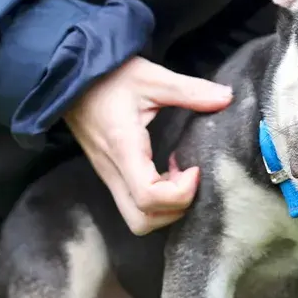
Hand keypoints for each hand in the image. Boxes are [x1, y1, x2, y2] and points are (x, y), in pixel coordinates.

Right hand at [64, 57, 232, 234]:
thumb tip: (227, 97)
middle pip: (141, 220)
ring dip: (165, 206)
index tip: (195, 167)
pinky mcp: (109, 173)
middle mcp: (112, 170)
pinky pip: (132, 203)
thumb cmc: (110, 76)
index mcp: (123, 148)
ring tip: (180, 173)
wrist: (71, 76)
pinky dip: (156, 198)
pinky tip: (168, 168)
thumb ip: (190, 90)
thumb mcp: (153, 77)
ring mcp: (108, 175)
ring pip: (136, 217)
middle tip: (190, 178)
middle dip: (174, 209)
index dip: (179, 192)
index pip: (148, 197)